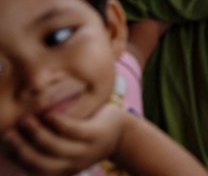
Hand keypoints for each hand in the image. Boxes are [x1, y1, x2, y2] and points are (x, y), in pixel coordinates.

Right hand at [3, 104, 125, 175]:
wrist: (122, 132)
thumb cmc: (87, 136)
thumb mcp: (67, 146)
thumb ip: (47, 146)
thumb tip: (14, 142)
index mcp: (63, 169)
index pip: (34, 168)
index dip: (16, 157)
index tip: (4, 141)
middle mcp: (73, 164)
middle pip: (41, 161)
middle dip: (22, 148)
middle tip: (8, 132)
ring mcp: (86, 150)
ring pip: (56, 146)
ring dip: (37, 133)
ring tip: (25, 119)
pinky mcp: (96, 134)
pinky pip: (73, 130)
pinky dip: (58, 122)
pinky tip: (47, 113)